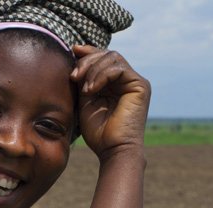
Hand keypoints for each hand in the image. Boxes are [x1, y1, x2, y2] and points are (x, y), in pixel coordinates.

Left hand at [70, 45, 150, 163]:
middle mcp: (127, 80)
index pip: (103, 58)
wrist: (112, 150)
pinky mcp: (140, 86)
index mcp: (115, 83)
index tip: (72, 51)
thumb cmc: (98, 132)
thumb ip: (84, 78)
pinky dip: (101, 75)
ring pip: (113, 58)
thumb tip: (77, 52)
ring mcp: (135, 82)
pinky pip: (118, 68)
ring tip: (84, 88)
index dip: (88, 52)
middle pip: (107, 54)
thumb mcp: (85, 99)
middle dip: (87, 62)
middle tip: (73, 76)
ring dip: (92, 69)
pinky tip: (91, 90)